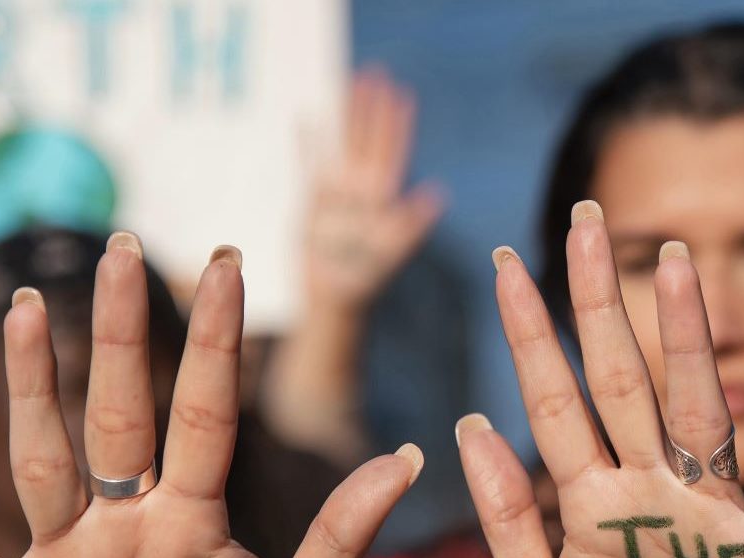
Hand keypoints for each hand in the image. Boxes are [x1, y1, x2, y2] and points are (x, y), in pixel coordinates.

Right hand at [0, 236, 421, 557]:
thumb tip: (406, 454)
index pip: (203, 416)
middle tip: (122, 248)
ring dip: (27, 390)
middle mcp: (128, 522)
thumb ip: (339, 539)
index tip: (224, 260)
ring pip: (41, 462)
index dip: (214, 344)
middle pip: (118, 417)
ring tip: (20, 308)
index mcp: (196, 518)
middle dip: (119, 338)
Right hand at [304, 69, 443, 318]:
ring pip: (341, 144)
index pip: (391, 152)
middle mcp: (361, 190)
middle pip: (366, 139)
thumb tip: (437, 194)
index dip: (397, 123)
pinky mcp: (313, 202)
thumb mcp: (391, 251)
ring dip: (345, 115)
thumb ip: (411, 223)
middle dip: (371, 108)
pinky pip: (310, 164)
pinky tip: (307, 118)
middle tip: (375, 72)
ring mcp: (337, 193)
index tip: (402, 93)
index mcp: (382, 198)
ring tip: (348, 83)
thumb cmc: (366, 280)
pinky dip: (308, 143)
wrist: (333, 299)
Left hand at [456, 203, 743, 557]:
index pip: (554, 402)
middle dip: (601, 304)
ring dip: (690, 341)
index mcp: (590, 506)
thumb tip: (465, 427)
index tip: (504, 261)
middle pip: (621, 383)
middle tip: (585, 215)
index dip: (531, 335)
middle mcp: (650, 494)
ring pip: (700, 414)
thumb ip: (508, 531)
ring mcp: (715, 520)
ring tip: (676, 266)